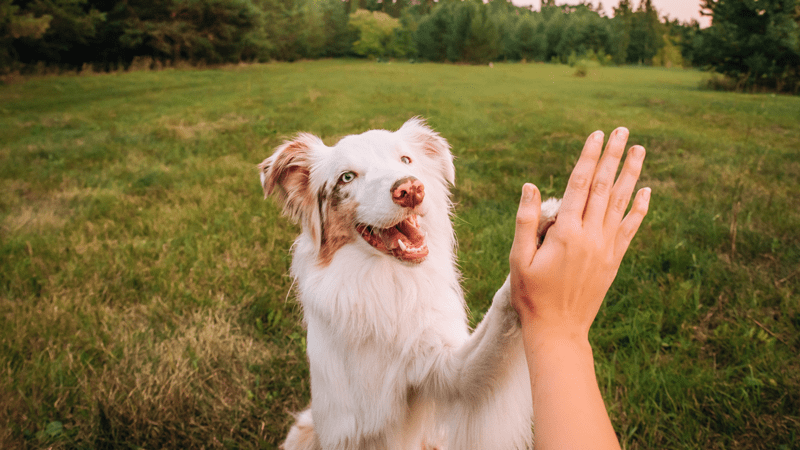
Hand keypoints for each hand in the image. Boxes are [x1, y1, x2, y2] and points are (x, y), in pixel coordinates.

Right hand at [509, 127, 649, 342]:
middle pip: (603, 187)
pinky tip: (646, 192)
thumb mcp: (519, 258)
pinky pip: (630, 229)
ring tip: (638, 150)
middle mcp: (591, 236)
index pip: (580, 185)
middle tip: (622, 131)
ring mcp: (606, 248)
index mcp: (566, 233)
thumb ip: (526, 221)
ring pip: (621, 203)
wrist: (559, 329)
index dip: (588, 157)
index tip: (596, 135)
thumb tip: (531, 185)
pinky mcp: (614, 260)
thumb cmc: (531, 295)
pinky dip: (639, 209)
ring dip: (630, 174)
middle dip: (612, 156)